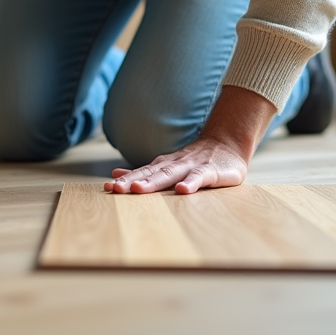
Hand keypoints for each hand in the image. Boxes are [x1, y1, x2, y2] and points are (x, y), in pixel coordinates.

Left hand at [105, 85, 274, 194]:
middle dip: (132, 181)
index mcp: (163, 165)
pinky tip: (182, 190)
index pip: (141, 173)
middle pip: (151, 173)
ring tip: (138, 189)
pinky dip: (191, 183)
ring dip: (153, 181)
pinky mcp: (210, 171)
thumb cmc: (195, 159)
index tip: (108, 187)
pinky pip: (200, 177)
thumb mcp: (167, 164)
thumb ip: (144, 171)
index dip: (125, 180)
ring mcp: (191, 166)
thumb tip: (115, 174)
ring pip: (170, 174)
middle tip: (116, 188)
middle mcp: (174, 164)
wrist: (227, 143)